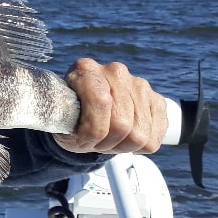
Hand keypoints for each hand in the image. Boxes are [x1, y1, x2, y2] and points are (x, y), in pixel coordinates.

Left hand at [53, 58, 167, 154]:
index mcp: (86, 69)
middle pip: (122, 123)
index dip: (91, 131)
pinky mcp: (157, 100)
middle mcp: (115, 72)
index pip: (100, 101)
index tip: (81, 140)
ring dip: (122, 146)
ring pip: (139, 135)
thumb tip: (79, 127)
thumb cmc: (71, 119)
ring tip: (109, 139)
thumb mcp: (60, 120)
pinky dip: (139, 147)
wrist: (85, 116)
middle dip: (106, 142)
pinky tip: (126, 138)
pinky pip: (154, 138)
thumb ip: (68, 120)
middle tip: (95, 142)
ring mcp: (139, 85)